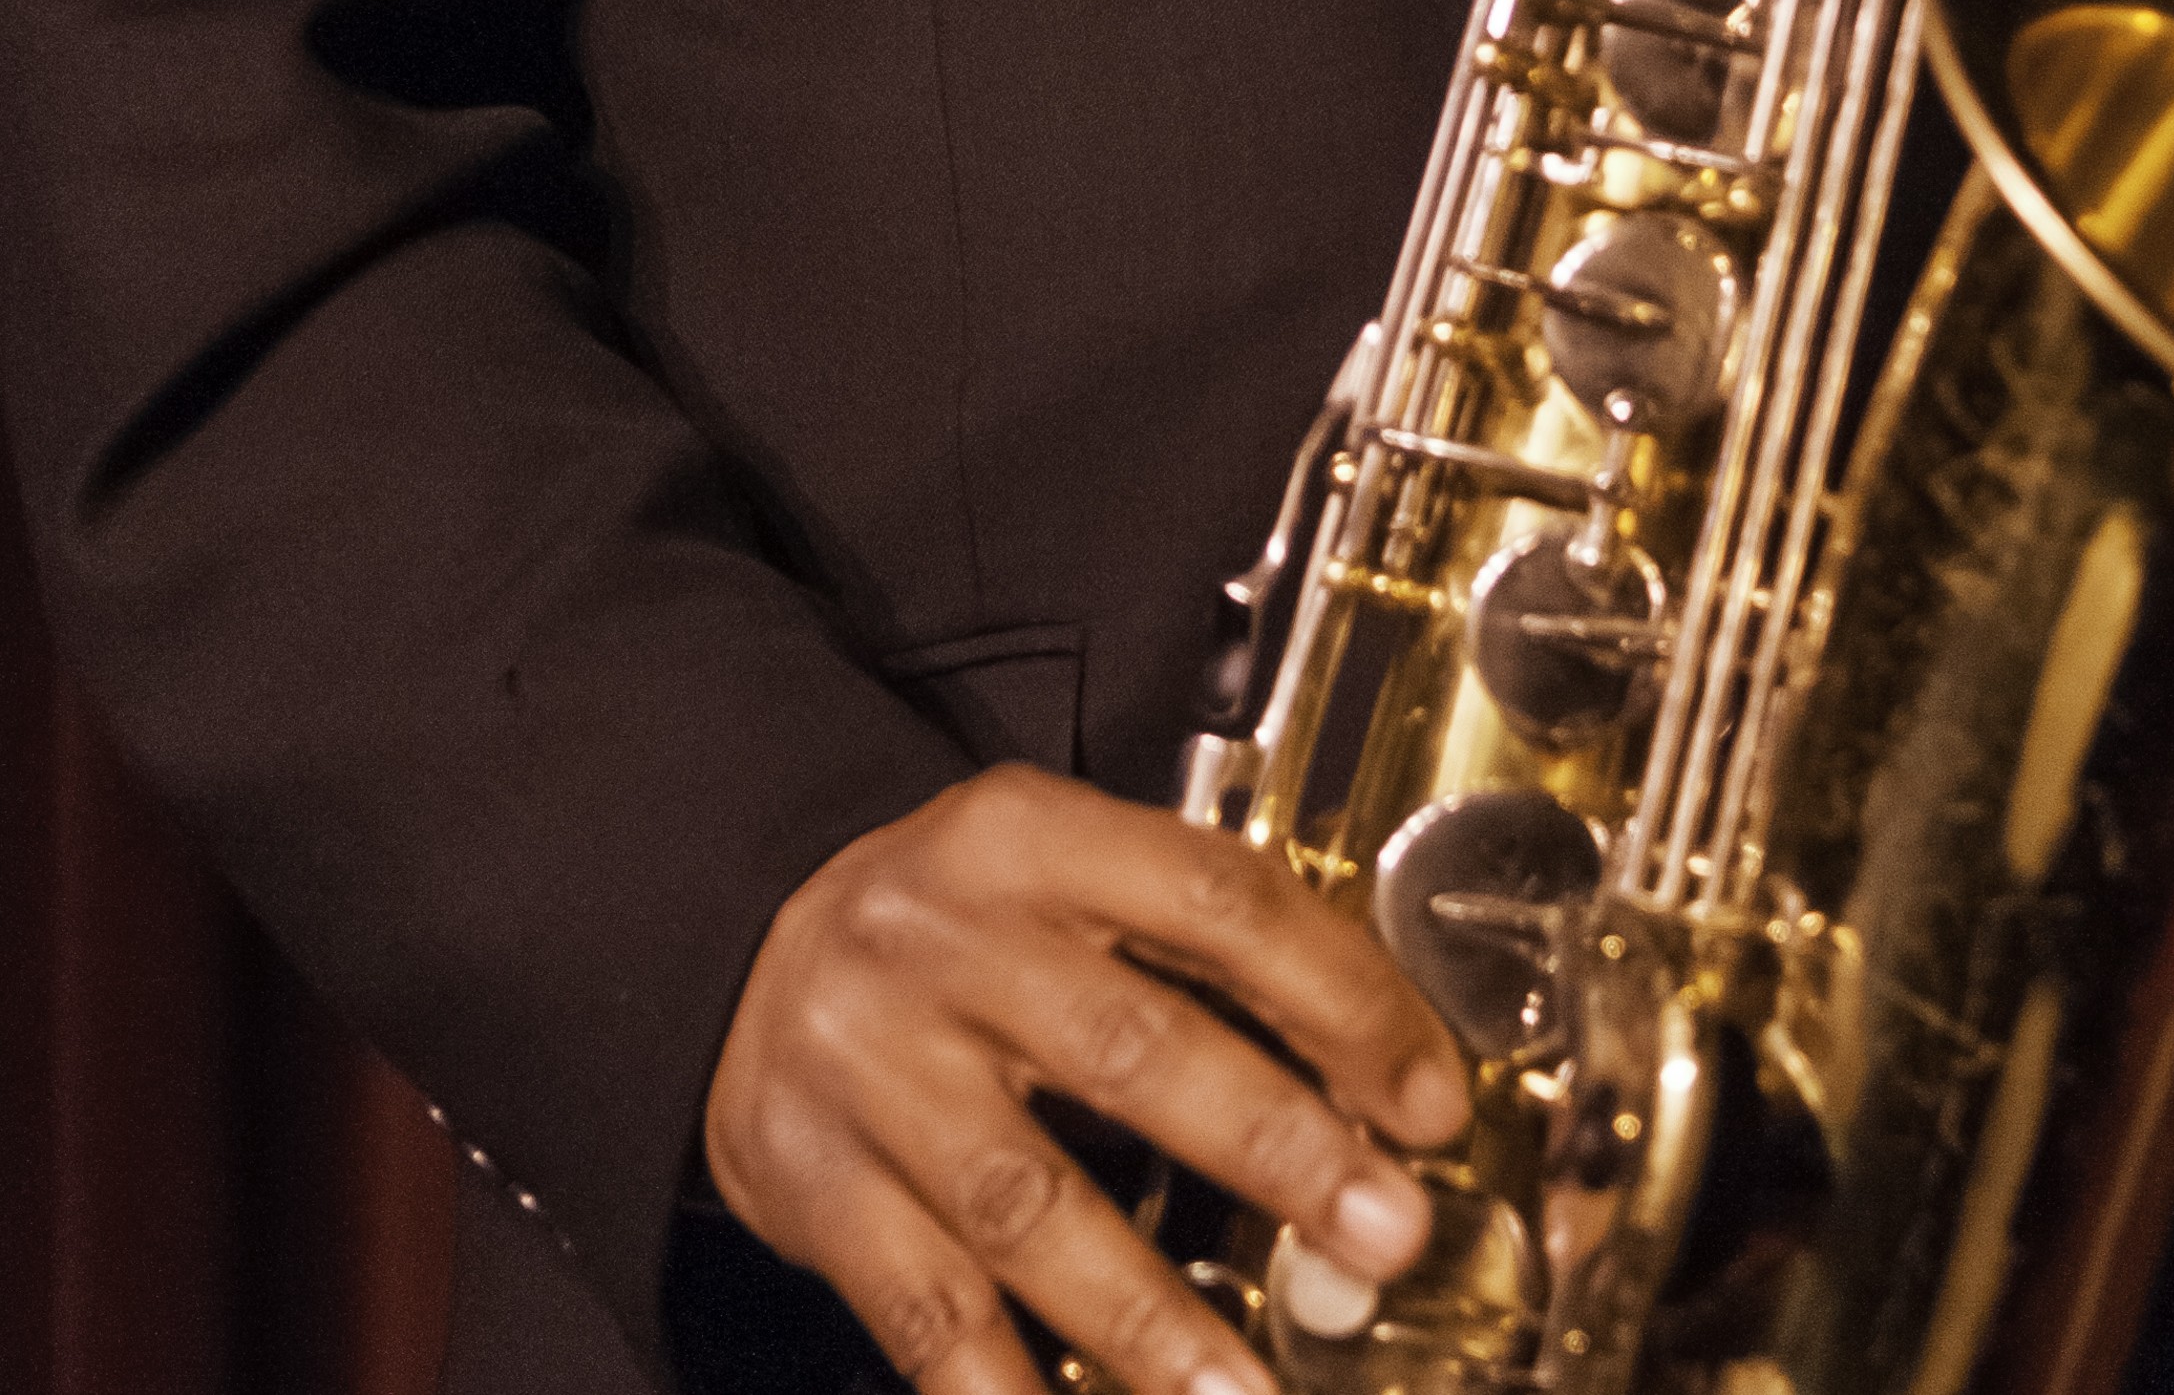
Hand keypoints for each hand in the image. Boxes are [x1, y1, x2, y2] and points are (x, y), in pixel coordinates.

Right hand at [703, 764, 1468, 1394]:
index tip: (1428, 1099)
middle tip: (1386, 1231)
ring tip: (1249, 1390)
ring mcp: (871, 1070)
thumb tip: (1375, 1068)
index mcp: (1030, 837)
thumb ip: (1193, 946)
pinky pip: (924, 1310)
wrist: (742, 942)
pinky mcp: (814, 1188)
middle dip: (1279, 1151)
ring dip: (1154, 1316)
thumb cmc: (950, 919)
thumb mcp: (1061, 867)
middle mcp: (945, 945)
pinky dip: (1006, 1387)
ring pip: (1031, 1205)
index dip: (1339, 998)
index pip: (1218, 902)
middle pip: (1133, 1050)